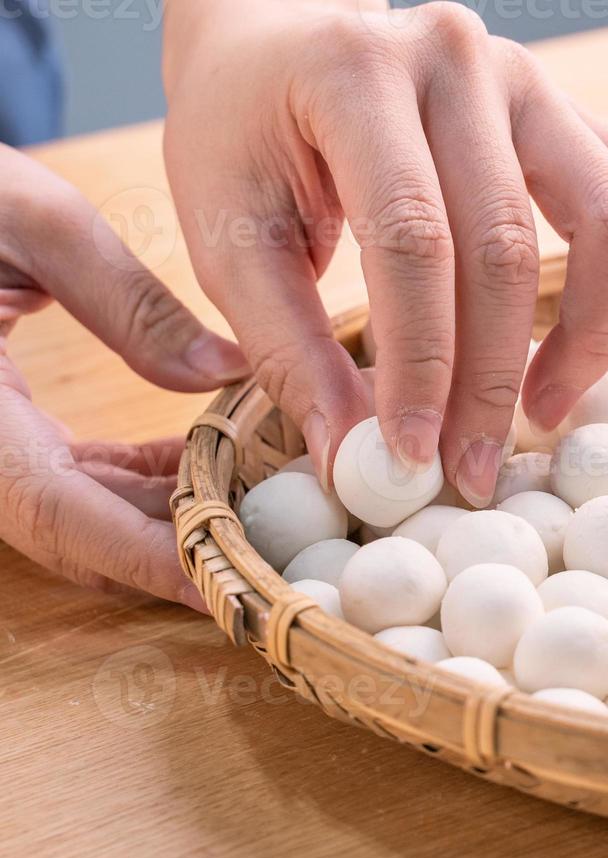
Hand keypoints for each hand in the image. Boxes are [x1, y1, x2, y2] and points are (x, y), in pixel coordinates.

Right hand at [0, 146, 249, 609]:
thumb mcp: (29, 218)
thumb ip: (126, 301)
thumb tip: (221, 371)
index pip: (58, 511)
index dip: (147, 557)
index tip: (228, 586)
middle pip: (75, 534)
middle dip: (175, 551)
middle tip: (276, 556)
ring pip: (76, 516)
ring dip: (165, 518)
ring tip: (264, 504)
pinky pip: (67, 481)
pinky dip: (137, 484)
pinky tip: (209, 462)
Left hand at [162, 0, 607, 505]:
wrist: (277, 38)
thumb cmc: (243, 137)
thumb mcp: (231, 240)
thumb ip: (289, 349)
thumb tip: (348, 461)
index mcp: (356, 74)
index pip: (412, 240)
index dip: (422, 363)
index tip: (413, 457)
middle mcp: (457, 58)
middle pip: (508, 247)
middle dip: (493, 379)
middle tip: (472, 470)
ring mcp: (529, 76)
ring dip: (591, 334)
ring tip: (543, 409)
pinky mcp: (570, 105)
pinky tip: (590, 328)